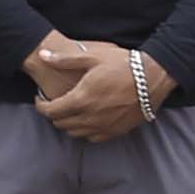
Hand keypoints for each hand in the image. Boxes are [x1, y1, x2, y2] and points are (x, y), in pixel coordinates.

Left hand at [27, 33, 157, 143]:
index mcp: (81, 99)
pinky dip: (84, 131)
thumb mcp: (92, 56)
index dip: (41, 106)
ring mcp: (103, 127)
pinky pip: (92, 138)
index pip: (50, 111)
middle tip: (55, 103)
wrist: (153, 78)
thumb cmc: (123, 64)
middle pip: (61, 124)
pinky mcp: (116, 131)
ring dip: (68, 124)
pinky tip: (87, 119)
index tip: (41, 98)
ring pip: (75, 133)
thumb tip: (42, 55)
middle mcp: (90, 118)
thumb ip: (64, 59)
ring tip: (70, 111)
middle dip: (53, 114)